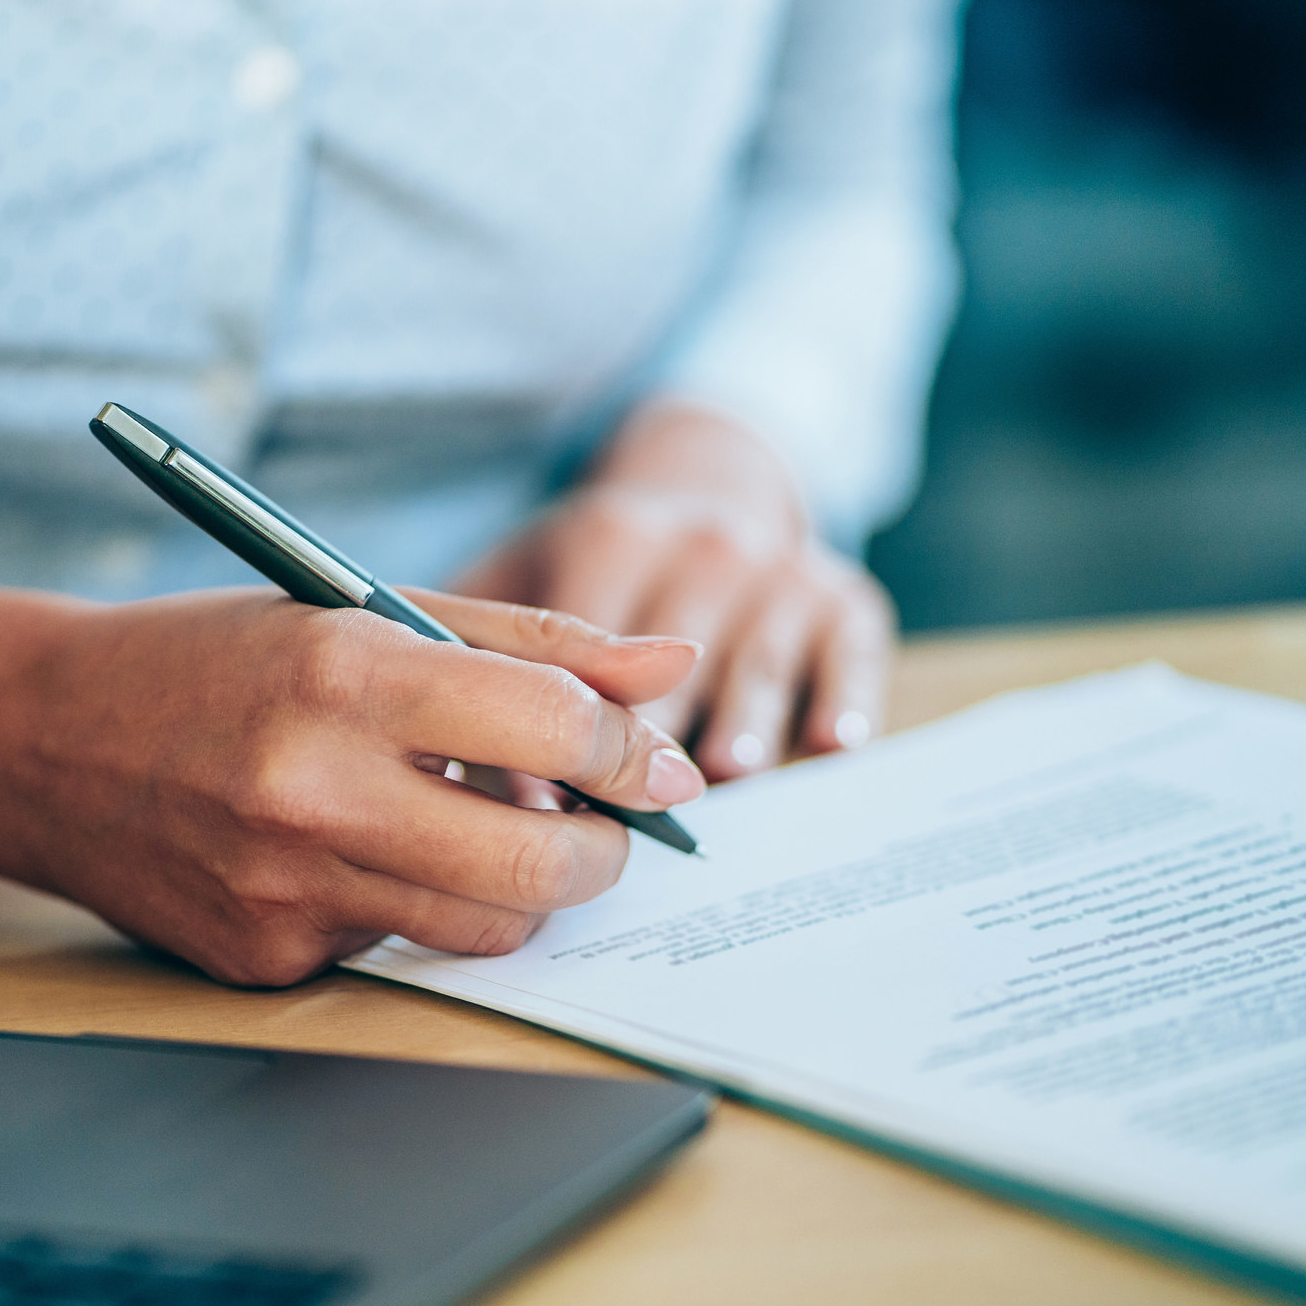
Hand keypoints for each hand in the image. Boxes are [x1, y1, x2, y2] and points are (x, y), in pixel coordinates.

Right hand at [0, 585, 705, 984]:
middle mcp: (314, 789)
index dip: (635, 751)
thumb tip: (670, 673)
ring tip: (491, 833)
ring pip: (483, 930)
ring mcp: (283, 888)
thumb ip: (529, 645)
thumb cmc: (215, 658)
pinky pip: (393, 950)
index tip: (659, 765)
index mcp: (345, 672)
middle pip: (539, 866)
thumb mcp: (363, 610)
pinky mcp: (261, 958)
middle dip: (605, 853)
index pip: (554, 728)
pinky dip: (409, 906)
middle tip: (603, 827)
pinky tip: (358, 854)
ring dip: (522, 892)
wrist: (35, 738)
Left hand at [456, 400, 893, 781]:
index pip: (585, 647)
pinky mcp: (845, 596)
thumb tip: (455, 772)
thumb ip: (484, 659)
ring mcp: (779, 570)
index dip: (559, 730)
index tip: (535, 800)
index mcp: (612, 538)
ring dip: (746, 718)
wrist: (710, 487)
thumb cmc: (593, 565)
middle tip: (623, 817)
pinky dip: (846, 695)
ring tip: (729, 769)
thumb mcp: (523, 575)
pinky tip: (831, 741)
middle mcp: (703, 546)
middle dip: (647, 743)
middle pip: (676, 666)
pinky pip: (851, 651)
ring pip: (760, 660)